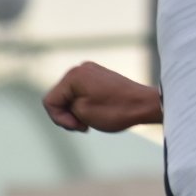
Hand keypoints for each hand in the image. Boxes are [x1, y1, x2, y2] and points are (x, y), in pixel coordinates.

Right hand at [43, 62, 161, 132]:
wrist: (145, 105)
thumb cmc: (115, 111)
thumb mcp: (81, 113)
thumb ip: (64, 106)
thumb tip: (65, 100)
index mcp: (73, 75)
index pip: (50, 101)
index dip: (60, 118)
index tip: (79, 126)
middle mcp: (80, 68)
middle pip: (60, 97)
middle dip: (68, 114)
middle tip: (85, 126)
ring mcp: (91, 71)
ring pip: (71, 96)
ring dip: (77, 111)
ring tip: (92, 121)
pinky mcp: (100, 77)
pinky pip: (82, 93)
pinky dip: (86, 105)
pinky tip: (98, 113)